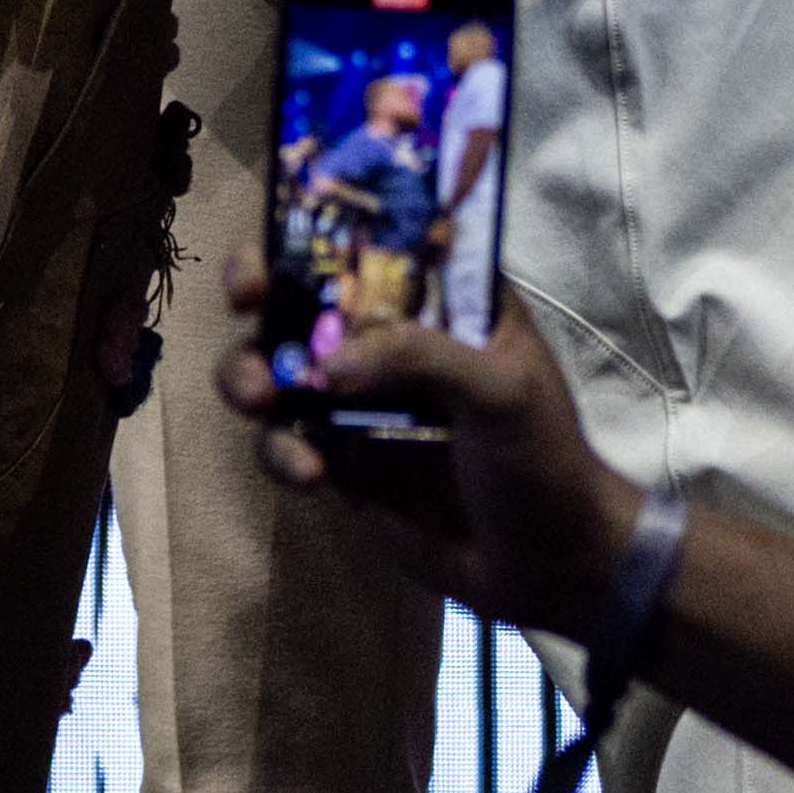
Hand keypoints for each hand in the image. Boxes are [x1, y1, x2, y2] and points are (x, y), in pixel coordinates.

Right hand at [218, 240, 646, 631]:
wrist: (548, 567)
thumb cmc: (542, 459)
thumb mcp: (501, 390)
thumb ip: (422, 358)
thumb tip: (328, 363)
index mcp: (444, 298)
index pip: (376, 238)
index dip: (319, 225)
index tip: (282, 238)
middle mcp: (394, 336)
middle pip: (306, 293)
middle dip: (261, 291)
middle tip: (245, 302)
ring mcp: (363, 398)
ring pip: (281, 366)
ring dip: (250, 372)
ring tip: (257, 400)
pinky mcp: (343, 459)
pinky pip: (287, 440)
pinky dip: (281, 450)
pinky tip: (310, 474)